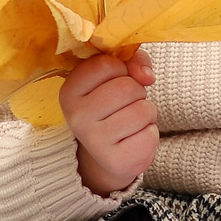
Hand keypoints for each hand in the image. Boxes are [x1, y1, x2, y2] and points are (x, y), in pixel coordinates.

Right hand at [59, 49, 156, 195]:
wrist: (110, 152)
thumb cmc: (115, 105)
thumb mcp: (117, 75)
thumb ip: (132, 60)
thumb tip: (147, 76)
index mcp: (70, 91)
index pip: (105, 65)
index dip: (121, 68)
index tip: (116, 80)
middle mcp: (76, 116)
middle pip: (127, 87)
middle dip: (138, 91)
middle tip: (127, 104)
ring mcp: (94, 141)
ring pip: (142, 110)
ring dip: (147, 113)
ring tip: (132, 121)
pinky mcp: (115, 161)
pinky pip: (150, 135)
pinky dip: (151, 134)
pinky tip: (135, 138)